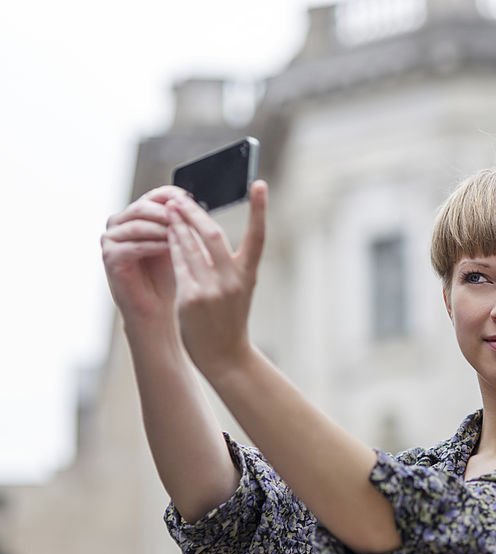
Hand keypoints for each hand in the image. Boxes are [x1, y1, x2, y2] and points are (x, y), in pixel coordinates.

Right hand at [102, 186, 188, 325]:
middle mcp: (121, 223)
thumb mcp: (180, 244)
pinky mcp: (110, 256)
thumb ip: (181, 223)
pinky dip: (153, 245)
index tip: (192, 201)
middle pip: (143, 206)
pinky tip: (169, 248)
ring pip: (137, 224)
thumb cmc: (171, 277)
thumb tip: (192, 203)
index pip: (154, 196)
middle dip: (168, 212)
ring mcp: (112, 239)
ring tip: (182, 233)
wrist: (159, 308)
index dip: (173, 196)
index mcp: (138, 216)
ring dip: (162, 227)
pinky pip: (132, 245)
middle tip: (187, 216)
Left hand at [165, 181, 267, 377]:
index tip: (259, 183)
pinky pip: (178, 265)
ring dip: (176, 225)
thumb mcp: (237, 289)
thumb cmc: (230, 319)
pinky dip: (171, 247)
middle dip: (193, 213)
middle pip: (213, 234)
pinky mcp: (191, 298)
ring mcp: (212, 289)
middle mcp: (232, 279)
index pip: (258, 236)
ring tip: (168, 210)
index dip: (260, 209)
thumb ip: (225, 263)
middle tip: (180, 198)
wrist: (225, 356)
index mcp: (248, 275)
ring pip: (190, 247)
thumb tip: (204, 232)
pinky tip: (164, 235)